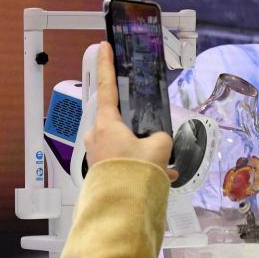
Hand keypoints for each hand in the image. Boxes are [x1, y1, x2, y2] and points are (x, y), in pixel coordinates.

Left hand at [84, 43, 176, 180]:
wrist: (121, 211)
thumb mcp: (159, 149)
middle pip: (118, 119)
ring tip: (162, 166)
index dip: (106, 64)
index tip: (103, 46)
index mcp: (106, 124)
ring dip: (143, 151)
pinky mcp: (101, 169)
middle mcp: (96, 136)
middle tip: (151, 133)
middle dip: (137, 126)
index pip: (106, 86)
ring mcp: (97, 153)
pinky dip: (140, 166)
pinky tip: (160, 177)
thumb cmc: (135, 176)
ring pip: (123, 143)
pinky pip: (123, 160)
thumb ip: (160, 137)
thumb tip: (156, 142)